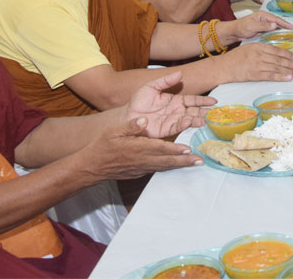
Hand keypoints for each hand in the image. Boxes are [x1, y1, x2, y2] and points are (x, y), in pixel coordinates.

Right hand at [80, 118, 200, 180]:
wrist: (92, 167)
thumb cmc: (102, 146)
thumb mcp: (113, 131)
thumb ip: (130, 125)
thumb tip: (143, 120)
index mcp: (137, 148)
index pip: (159, 148)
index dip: (174, 149)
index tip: (188, 149)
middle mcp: (142, 160)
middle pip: (167, 161)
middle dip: (184, 161)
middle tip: (200, 160)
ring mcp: (141, 168)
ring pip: (164, 167)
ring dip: (180, 165)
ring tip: (195, 163)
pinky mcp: (139, 172)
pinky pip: (158, 169)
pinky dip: (169, 167)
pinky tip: (176, 164)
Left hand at [123, 70, 213, 138]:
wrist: (127, 116)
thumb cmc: (139, 101)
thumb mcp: (152, 87)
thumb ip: (165, 81)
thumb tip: (179, 73)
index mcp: (175, 100)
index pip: (193, 100)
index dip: (203, 100)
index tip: (214, 101)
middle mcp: (177, 111)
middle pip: (195, 111)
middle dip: (205, 112)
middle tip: (216, 114)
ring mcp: (173, 121)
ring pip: (190, 120)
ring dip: (199, 120)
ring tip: (208, 119)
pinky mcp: (167, 130)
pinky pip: (178, 127)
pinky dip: (185, 124)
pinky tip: (190, 121)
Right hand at [220, 40, 292, 82]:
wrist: (223, 67)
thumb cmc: (235, 57)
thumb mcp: (249, 47)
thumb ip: (261, 49)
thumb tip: (275, 53)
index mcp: (257, 46)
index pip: (276, 50)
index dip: (286, 53)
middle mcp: (258, 55)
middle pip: (278, 59)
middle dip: (290, 63)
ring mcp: (257, 65)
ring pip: (276, 67)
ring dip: (288, 70)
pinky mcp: (254, 75)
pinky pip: (270, 76)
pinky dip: (280, 77)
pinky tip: (288, 78)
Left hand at [229, 10, 292, 40]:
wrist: (234, 32)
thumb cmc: (241, 27)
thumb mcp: (252, 26)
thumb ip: (263, 25)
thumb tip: (275, 24)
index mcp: (263, 15)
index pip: (276, 19)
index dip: (285, 23)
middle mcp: (265, 19)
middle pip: (278, 23)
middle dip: (286, 27)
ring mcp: (264, 25)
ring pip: (276, 28)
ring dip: (283, 31)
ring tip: (292, 35)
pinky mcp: (263, 31)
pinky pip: (272, 32)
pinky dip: (278, 35)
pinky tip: (283, 38)